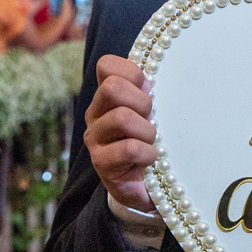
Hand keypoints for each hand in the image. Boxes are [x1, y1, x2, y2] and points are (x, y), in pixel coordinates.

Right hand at [84, 55, 157, 211]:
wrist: (150, 185)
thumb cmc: (153, 140)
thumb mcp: (152, 110)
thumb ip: (149, 90)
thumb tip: (156, 70)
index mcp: (108, 96)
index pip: (107, 66)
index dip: (132, 73)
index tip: (148, 90)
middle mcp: (96, 113)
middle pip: (112, 88)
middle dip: (141, 102)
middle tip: (151, 118)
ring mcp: (95, 138)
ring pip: (121, 117)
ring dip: (147, 131)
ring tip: (151, 142)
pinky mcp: (101, 163)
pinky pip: (129, 148)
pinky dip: (148, 154)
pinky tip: (150, 160)